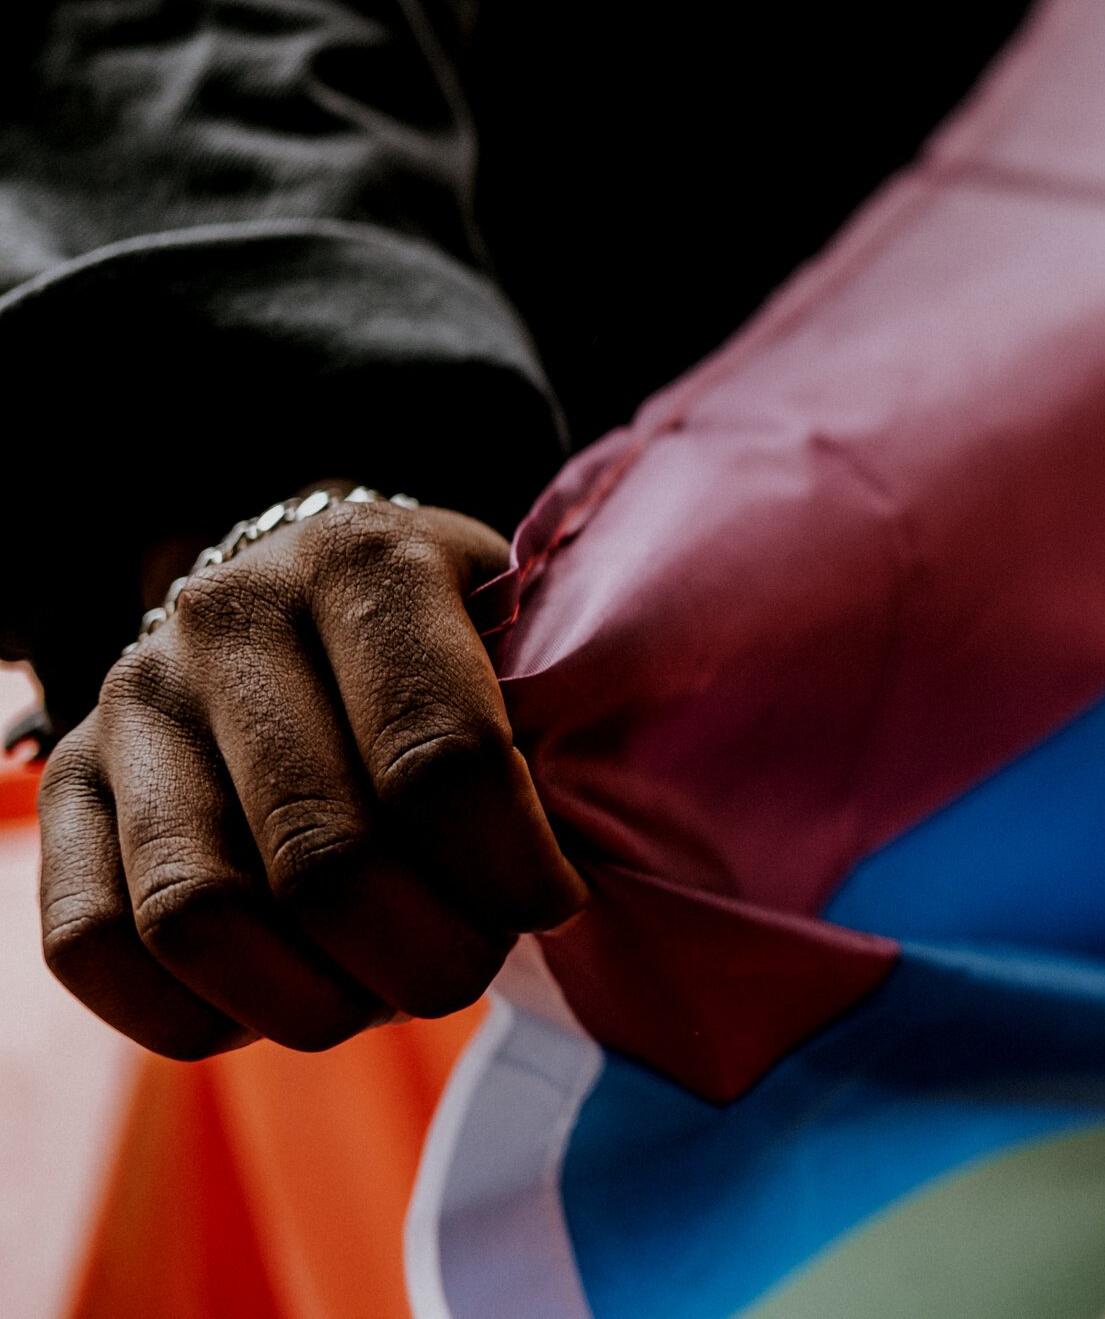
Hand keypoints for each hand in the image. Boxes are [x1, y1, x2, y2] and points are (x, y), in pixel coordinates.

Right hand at [36, 492, 586, 1057]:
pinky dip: (200, 1014)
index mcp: (365, 562)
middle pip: (327, 860)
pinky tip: (292, 997)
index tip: (554, 906)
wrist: (316, 589)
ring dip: (320, 998)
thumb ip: (556, 731)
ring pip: (203, 916)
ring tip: (389, 988)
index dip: (509, 870)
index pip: (441, 761)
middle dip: (429, 954)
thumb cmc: (463, 639)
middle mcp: (225, 617)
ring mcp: (129, 701)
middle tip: (476, 964)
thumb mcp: (526, 636)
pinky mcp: (61, 784)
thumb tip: (571, 891)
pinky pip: (94, 946)